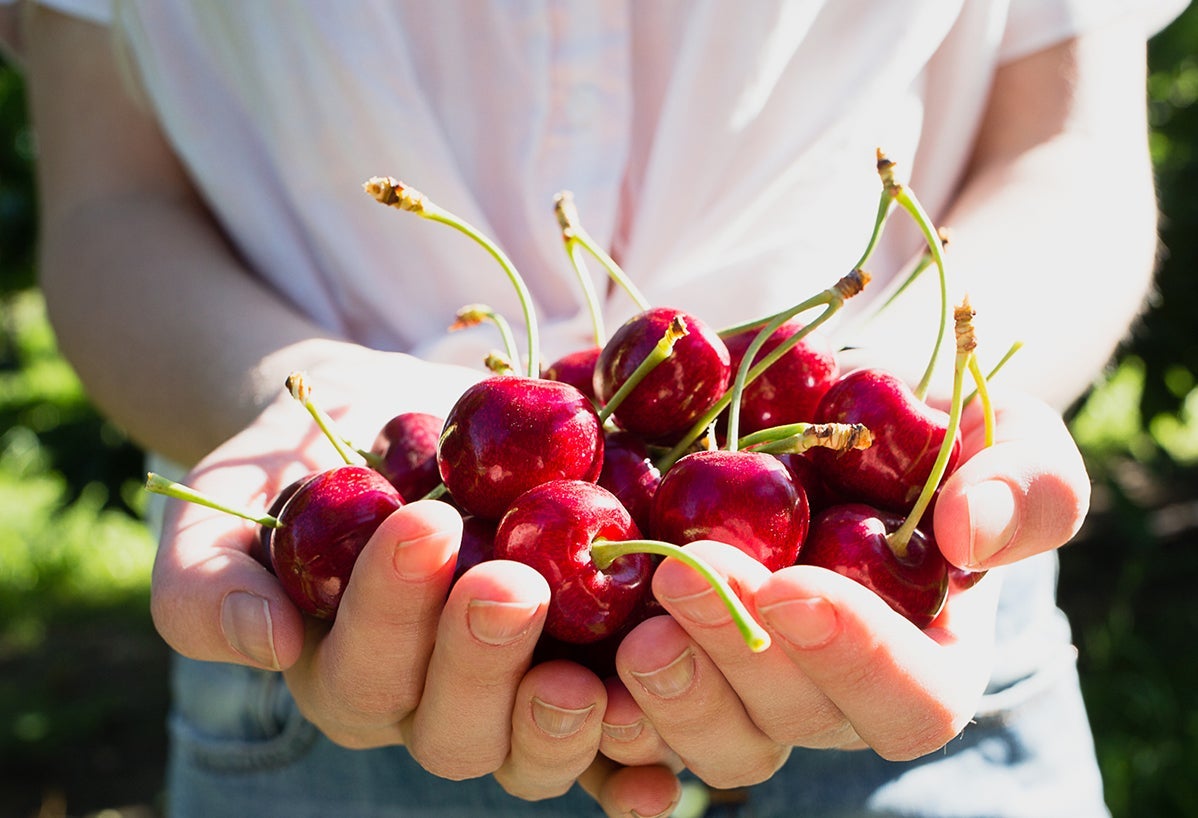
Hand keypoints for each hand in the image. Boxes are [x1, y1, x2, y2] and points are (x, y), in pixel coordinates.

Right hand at [147, 366, 682, 815]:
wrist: (390, 424)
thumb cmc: (302, 466)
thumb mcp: (231, 500)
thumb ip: (209, 579)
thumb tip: (267, 639)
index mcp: (351, 676)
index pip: (364, 672)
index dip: (389, 611)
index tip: (421, 523)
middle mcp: (436, 705)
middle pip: (457, 731)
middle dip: (481, 661)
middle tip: (510, 582)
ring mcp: (516, 697)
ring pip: (537, 750)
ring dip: (566, 724)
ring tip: (595, 676)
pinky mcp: (586, 671)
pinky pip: (616, 744)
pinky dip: (638, 763)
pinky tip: (664, 770)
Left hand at [600, 390, 1088, 785]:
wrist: (812, 420)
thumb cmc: (922, 434)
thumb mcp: (1001, 435)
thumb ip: (1024, 482)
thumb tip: (971, 531)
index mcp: (920, 662)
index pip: (909, 701)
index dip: (856, 658)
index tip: (796, 587)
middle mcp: (824, 698)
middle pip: (789, 725)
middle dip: (737, 656)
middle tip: (686, 575)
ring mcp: (739, 694)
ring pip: (707, 741)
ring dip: (666, 695)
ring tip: (628, 626)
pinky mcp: (665, 672)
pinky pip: (629, 729)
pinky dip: (597, 716)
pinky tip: (568, 675)